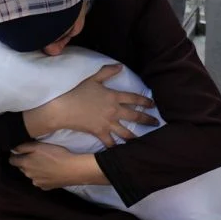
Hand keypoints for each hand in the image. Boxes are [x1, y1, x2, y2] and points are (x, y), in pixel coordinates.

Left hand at [9, 142, 106, 189]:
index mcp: (25, 164)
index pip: (12, 160)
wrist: (72, 169)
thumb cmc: (56, 155)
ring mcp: (36, 182)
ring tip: (46, 164)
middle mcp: (28, 175)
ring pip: (31, 175)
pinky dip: (42, 177)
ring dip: (34, 170)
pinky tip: (50, 172)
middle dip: (26, 162)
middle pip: (22, 168)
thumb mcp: (39, 146)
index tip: (21, 152)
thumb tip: (13, 148)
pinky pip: (40, 181)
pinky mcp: (45, 187)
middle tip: (37, 156)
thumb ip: (23, 147)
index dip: (16, 155)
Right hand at [23, 65, 158, 146]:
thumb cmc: (77, 92)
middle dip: (147, 119)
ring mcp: (108, 123)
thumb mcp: (93, 79)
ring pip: (126, 132)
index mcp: (113, 96)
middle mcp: (114, 110)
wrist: (64, 108)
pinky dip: (117, 148)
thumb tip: (121, 66)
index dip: (145, 101)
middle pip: (135, 115)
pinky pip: (111, 142)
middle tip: (156, 123)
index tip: (153, 105)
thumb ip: (107, 72)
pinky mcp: (100, 132)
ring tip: (144, 141)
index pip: (134, 98)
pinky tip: (123, 153)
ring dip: (136, 137)